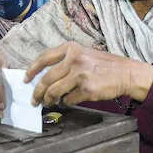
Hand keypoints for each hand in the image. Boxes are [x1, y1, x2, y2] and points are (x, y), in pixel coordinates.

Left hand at [25, 42, 152, 106]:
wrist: (127, 73)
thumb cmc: (106, 66)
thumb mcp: (85, 54)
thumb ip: (66, 61)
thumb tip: (47, 76)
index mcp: (71, 49)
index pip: (44, 58)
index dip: (32, 70)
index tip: (26, 78)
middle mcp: (74, 60)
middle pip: (46, 79)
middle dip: (37, 92)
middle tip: (34, 99)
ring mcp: (80, 75)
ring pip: (54, 91)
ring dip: (48, 100)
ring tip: (48, 103)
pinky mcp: (86, 89)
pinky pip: (69, 99)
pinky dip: (66, 102)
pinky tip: (68, 101)